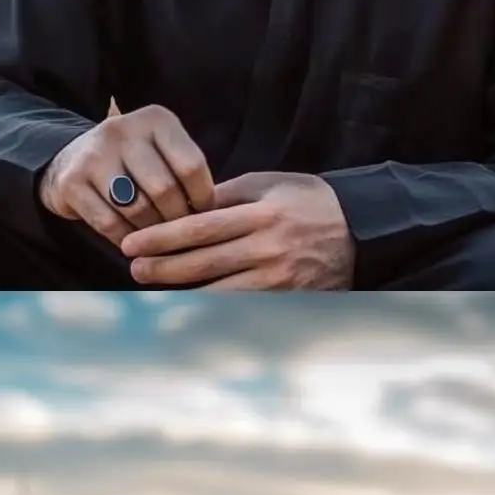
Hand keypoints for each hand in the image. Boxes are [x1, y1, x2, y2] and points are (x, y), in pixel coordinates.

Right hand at [39, 105, 213, 243]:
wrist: (71, 158)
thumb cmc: (134, 162)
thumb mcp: (163, 151)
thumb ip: (186, 172)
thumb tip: (213, 215)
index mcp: (156, 120)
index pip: (191, 165)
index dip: (203, 198)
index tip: (203, 213)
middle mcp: (122, 130)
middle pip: (164, 189)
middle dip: (177, 218)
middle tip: (179, 230)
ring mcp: (93, 155)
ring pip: (137, 208)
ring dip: (152, 231)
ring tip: (158, 235)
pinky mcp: (71, 182)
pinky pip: (109, 223)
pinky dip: (126, 239)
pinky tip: (133, 241)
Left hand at [119, 172, 355, 289]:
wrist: (362, 231)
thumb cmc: (312, 202)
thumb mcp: (273, 184)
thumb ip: (229, 194)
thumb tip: (186, 206)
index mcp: (263, 214)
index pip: (201, 227)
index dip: (162, 238)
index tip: (131, 244)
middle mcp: (270, 248)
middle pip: (204, 262)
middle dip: (163, 268)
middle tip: (134, 270)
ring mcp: (281, 278)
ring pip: (220, 291)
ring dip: (182, 293)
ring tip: (154, 290)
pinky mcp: (290, 298)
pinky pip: (244, 307)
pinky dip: (214, 309)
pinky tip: (191, 308)